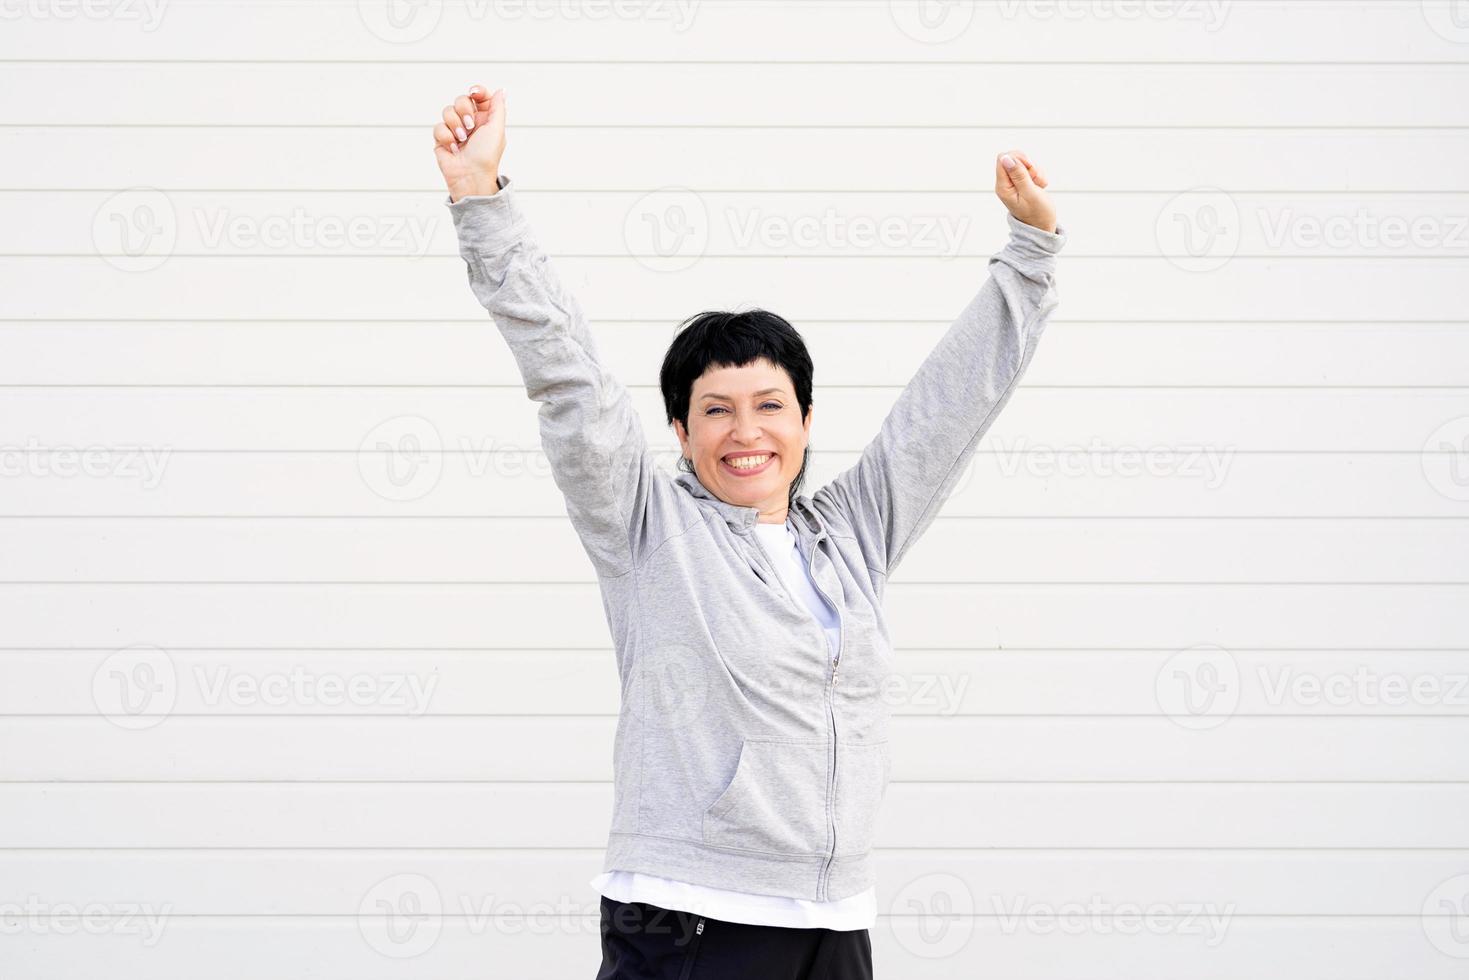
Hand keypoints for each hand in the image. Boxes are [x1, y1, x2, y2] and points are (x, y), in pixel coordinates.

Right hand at [434, 84, 507, 201]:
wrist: (470, 176)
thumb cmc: (486, 156)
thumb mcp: (497, 129)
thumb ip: (498, 107)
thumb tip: (502, 90)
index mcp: (485, 119)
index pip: (479, 96)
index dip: (476, 91)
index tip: (474, 93)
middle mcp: (470, 122)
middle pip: (461, 100)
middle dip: (464, 110)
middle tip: (470, 126)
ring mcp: (455, 129)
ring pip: (447, 111)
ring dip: (455, 125)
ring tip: (462, 140)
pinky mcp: (442, 138)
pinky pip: (438, 126)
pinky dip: (446, 137)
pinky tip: (454, 148)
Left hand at [994, 150, 1057, 234]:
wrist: (1043, 226)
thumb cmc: (1037, 214)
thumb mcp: (1030, 193)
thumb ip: (1018, 175)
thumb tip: (1006, 158)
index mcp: (1003, 187)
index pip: (1003, 158)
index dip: (1018, 159)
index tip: (1030, 168)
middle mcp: (1006, 183)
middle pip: (1014, 157)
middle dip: (1029, 164)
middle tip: (1034, 179)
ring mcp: (1014, 182)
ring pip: (1024, 162)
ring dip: (1035, 171)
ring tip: (1038, 185)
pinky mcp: (1023, 182)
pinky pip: (1031, 169)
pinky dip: (1038, 175)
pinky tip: (1040, 186)